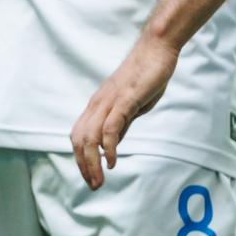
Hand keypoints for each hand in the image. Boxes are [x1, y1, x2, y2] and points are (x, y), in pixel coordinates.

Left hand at [71, 33, 179, 189]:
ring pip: (91, 136)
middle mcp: (98, 103)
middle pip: (79, 139)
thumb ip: (121, 124)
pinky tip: (112, 160)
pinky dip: (108, 146)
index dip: (81, 159)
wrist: (156, 49)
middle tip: (94, 186)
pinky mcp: (125, 98)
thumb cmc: (146, 76)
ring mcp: (110, 100)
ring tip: (100, 179)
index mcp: (98, 105)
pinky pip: (111, 126)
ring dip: (93, 162)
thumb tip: (112, 145)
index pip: (79, 136)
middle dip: (84, 166)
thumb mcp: (131, 106)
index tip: (90, 177)